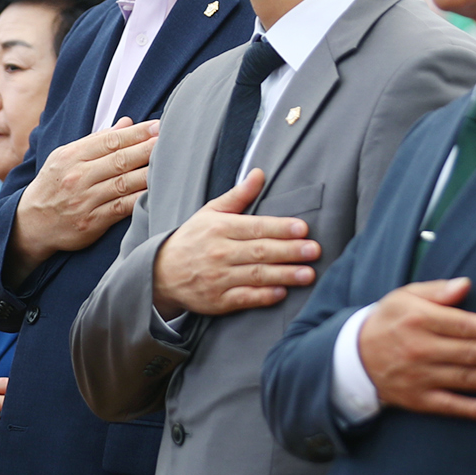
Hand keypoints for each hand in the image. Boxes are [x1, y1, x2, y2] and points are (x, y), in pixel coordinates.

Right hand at [6, 118, 159, 277]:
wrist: (29, 224)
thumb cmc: (53, 186)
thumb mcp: (65, 158)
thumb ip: (96, 141)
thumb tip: (126, 123)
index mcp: (72, 156)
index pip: (110, 140)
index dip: (137, 132)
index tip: (158, 125)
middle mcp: (78, 176)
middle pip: (120, 159)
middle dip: (148, 148)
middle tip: (171, 138)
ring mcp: (84, 200)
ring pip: (124, 183)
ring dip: (149, 172)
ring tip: (172, 162)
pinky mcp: (91, 222)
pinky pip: (121, 208)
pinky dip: (140, 199)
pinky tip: (156, 192)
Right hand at [150, 168, 317, 318]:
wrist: (161, 274)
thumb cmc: (193, 239)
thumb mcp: (211, 213)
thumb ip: (239, 196)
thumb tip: (259, 173)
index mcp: (220, 228)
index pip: (256, 227)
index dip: (280, 228)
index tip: (302, 229)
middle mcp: (220, 253)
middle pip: (260, 251)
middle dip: (289, 251)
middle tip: (314, 250)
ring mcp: (218, 278)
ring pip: (256, 276)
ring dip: (284, 275)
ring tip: (308, 274)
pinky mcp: (217, 301)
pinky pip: (244, 298)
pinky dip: (263, 296)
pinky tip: (282, 293)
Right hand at [357, 277, 475, 420]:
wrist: (354, 357)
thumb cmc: (388, 321)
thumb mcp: (405, 296)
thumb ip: (437, 291)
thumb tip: (465, 284)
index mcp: (419, 320)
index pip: (462, 325)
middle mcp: (420, 349)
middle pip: (469, 353)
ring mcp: (418, 377)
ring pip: (464, 379)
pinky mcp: (417, 399)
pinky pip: (447, 406)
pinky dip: (471, 409)